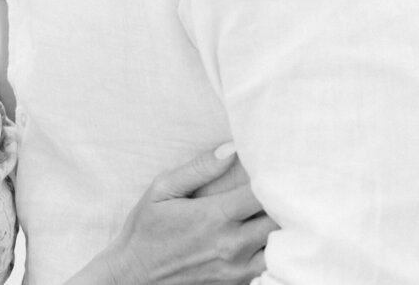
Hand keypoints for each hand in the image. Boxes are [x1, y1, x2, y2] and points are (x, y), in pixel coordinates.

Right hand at [101, 146, 277, 284]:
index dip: (273, 176)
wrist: (135, 277)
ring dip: (283, 226)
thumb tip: (231, 149)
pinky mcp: (238, 283)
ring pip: (281, 245)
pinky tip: (267, 234)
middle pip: (279, 219)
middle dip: (283, 199)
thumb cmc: (146, 230)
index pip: (261, 192)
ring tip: (279, 208)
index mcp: (214, 216)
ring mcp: (238, 268)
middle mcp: (232, 245)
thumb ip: (198, 169)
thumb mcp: (161, 190)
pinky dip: (275, 249)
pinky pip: (271, 265)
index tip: (273, 163)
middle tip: (283, 183)